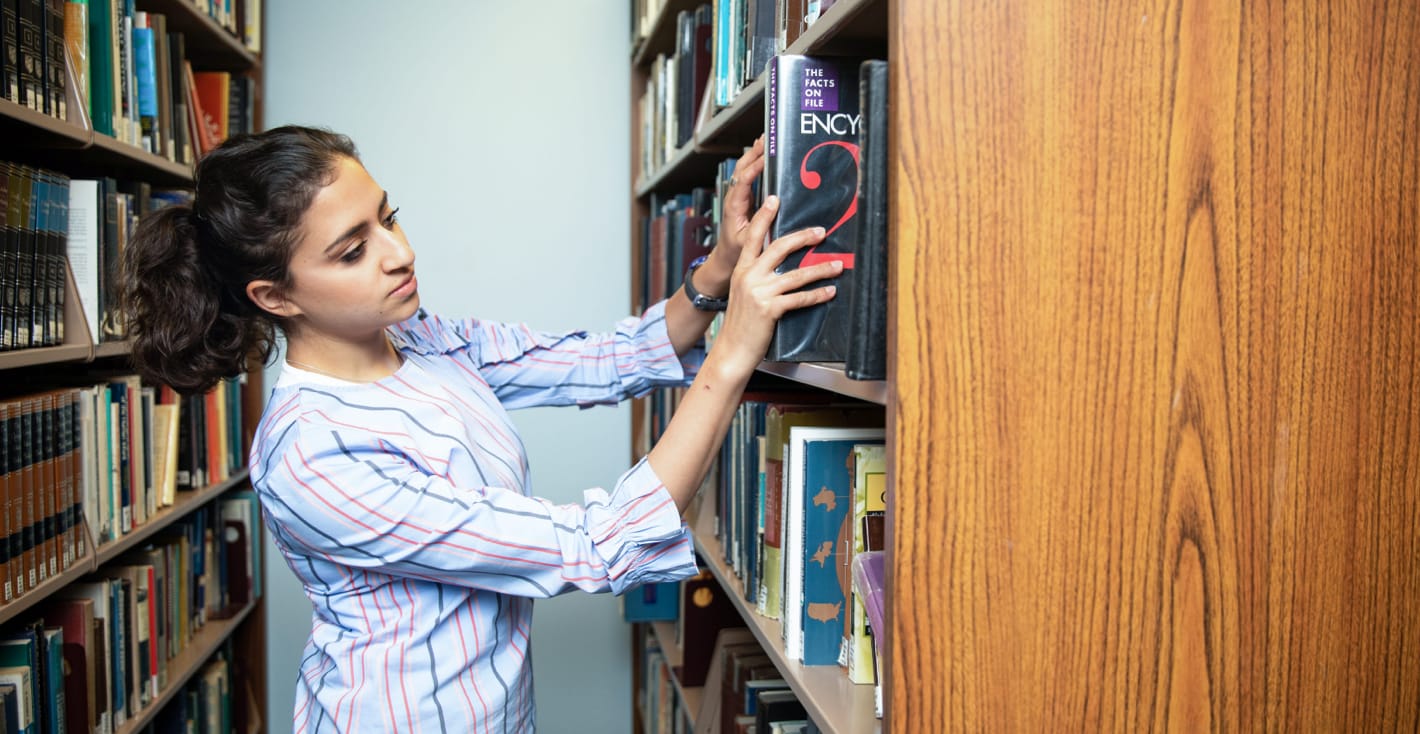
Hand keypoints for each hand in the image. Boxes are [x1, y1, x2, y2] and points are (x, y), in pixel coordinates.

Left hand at [693, 137, 766, 295]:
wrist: (725, 257)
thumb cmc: (736, 251)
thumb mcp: (749, 240)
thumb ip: (759, 222)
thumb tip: (773, 202)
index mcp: (734, 206)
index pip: (743, 180)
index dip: (754, 167)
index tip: (766, 156)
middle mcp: (733, 197)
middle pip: (742, 168)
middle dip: (754, 152)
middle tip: (767, 138)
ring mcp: (737, 195)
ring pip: (743, 169)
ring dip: (754, 154)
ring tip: (766, 139)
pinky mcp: (742, 197)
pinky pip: (748, 175)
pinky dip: (755, 162)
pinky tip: (763, 154)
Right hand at [711, 195, 841, 374]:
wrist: (732, 350)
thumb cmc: (741, 323)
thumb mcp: (743, 293)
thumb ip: (757, 276)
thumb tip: (782, 266)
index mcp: (742, 269)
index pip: (753, 237)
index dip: (764, 217)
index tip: (774, 200)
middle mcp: (749, 276)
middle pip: (779, 247)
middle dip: (802, 237)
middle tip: (821, 232)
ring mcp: (759, 292)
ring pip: (796, 274)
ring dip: (820, 268)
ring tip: (837, 265)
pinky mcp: (769, 309)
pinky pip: (800, 298)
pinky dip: (818, 294)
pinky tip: (830, 291)